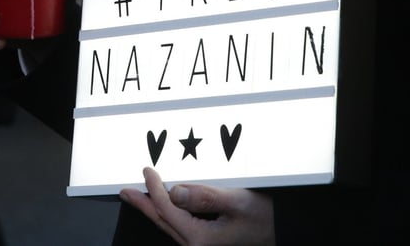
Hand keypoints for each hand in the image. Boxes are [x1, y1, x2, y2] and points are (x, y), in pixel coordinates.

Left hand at [119, 167, 274, 245]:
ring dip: (153, 209)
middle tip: (125, 192)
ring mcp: (203, 244)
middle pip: (162, 221)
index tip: (147, 171)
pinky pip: (180, 226)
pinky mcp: (208, 240)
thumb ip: (205, 197)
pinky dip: (168, 213)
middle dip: (143, 205)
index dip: (154, 189)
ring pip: (169, 225)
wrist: (284, 228)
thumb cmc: (265, 216)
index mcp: (201, 238)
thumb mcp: (237, 201)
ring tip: (138, 197)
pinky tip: (165, 206)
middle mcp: (198, 244)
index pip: (168, 210)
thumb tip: (176, 192)